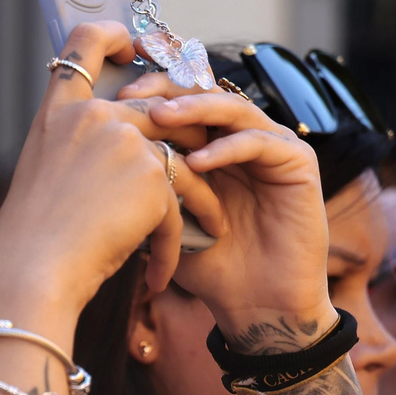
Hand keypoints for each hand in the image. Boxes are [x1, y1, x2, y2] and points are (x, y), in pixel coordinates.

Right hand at [0, 23, 220, 323]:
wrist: (33, 272)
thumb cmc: (34, 240)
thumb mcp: (45, 176)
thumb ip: (80, 149)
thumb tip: (131, 152)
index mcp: (59, 113)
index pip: (84, 45)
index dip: (113, 35)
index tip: (135, 47)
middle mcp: (93, 116)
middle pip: (160, 110)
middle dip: (192, 139)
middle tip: (210, 171)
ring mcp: (124, 140)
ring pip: (182, 160)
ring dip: (201, 199)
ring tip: (211, 228)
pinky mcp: (151, 174)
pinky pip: (180, 205)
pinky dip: (173, 244)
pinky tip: (162, 274)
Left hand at [119, 72, 334, 347]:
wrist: (255, 305)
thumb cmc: (210, 266)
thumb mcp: (166, 218)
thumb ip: (145, 183)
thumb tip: (96, 153)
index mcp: (211, 143)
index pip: (181, 98)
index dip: (149, 90)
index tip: (112, 98)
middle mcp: (242, 137)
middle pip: (206, 90)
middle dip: (167, 89)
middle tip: (134, 97)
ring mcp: (273, 145)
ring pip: (232, 108)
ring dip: (194, 109)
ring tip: (160, 117)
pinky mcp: (298, 162)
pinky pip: (260, 142)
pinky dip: (226, 149)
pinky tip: (197, 162)